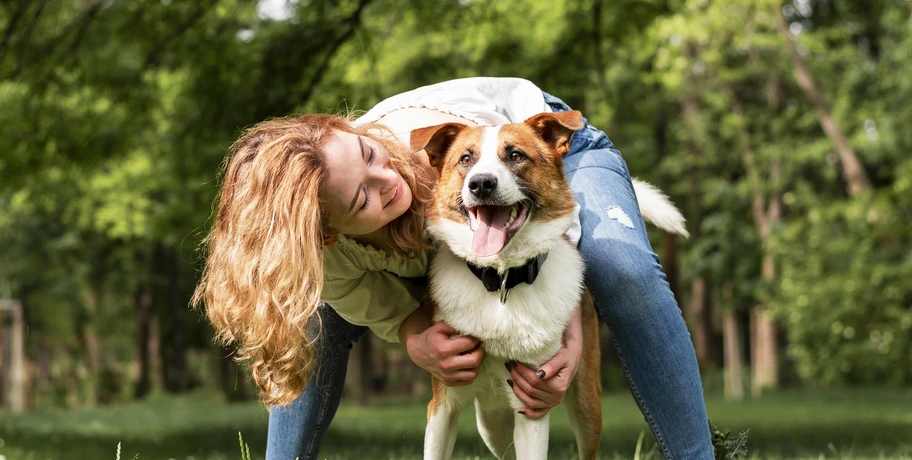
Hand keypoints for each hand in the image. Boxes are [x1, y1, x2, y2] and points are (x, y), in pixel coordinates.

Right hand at [405, 320, 483, 385]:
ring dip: (477, 364)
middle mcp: (446, 365)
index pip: (469, 344)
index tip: (475, 337)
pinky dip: (471, 373)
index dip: (475, 339)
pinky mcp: (448, 382)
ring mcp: (447, 376)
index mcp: (444, 349)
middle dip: (480, 351)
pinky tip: (467, 364)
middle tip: (479, 346)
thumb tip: (471, 329)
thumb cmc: (431, 337)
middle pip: (474, 360)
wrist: (418, 352)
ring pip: (473, 374)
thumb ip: (455, 326)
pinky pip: (468, 381)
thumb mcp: (440, 327)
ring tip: (474, 355)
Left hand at [508, 304, 583, 418]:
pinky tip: (520, 410)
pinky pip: (539, 413)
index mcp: (559, 386)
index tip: (514, 361)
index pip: (534, 380)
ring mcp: (552, 403)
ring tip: (509, 379)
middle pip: (530, 390)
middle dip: (517, 378)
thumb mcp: (561, 357)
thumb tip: (540, 374)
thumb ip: (552, 366)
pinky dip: (529, 413)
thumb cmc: (565, 357)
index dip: (522, 371)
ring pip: (530, 401)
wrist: (571, 362)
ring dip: (517, 391)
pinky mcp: (549, 406)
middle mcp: (556, 398)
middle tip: (509, 366)